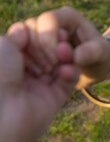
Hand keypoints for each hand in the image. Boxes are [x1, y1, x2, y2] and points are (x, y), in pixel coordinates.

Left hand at [0, 25, 77, 141]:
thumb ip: (18, 33)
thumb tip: (26, 27)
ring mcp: (41, 85)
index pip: (34, 39)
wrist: (1, 115)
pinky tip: (67, 69)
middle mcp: (26, 72)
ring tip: (64, 51)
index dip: (42, 33)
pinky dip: (71, 72)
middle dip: (55, 44)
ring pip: (62, 63)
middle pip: (50, 49)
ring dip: (66, 55)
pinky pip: (69, 81)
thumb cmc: (0, 75)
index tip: (45, 30)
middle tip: (56, 44)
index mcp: (12, 60)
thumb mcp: (4, 46)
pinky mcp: (54, 98)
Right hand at [14, 6, 109, 90]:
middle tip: (48, 71)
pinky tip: (39, 75)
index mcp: (68, 16)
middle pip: (31, 27)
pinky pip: (21, 50)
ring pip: (23, 38)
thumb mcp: (102, 55)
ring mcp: (41, 32)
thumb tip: (77, 55)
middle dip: (38, 50)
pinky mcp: (34, 45)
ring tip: (45, 73)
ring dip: (30, 57)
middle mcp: (52, 20)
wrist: (95, 65)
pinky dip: (27, 63)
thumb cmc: (101, 57)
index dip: (48, 40)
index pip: (48, 19)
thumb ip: (93, 52)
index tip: (55, 62)